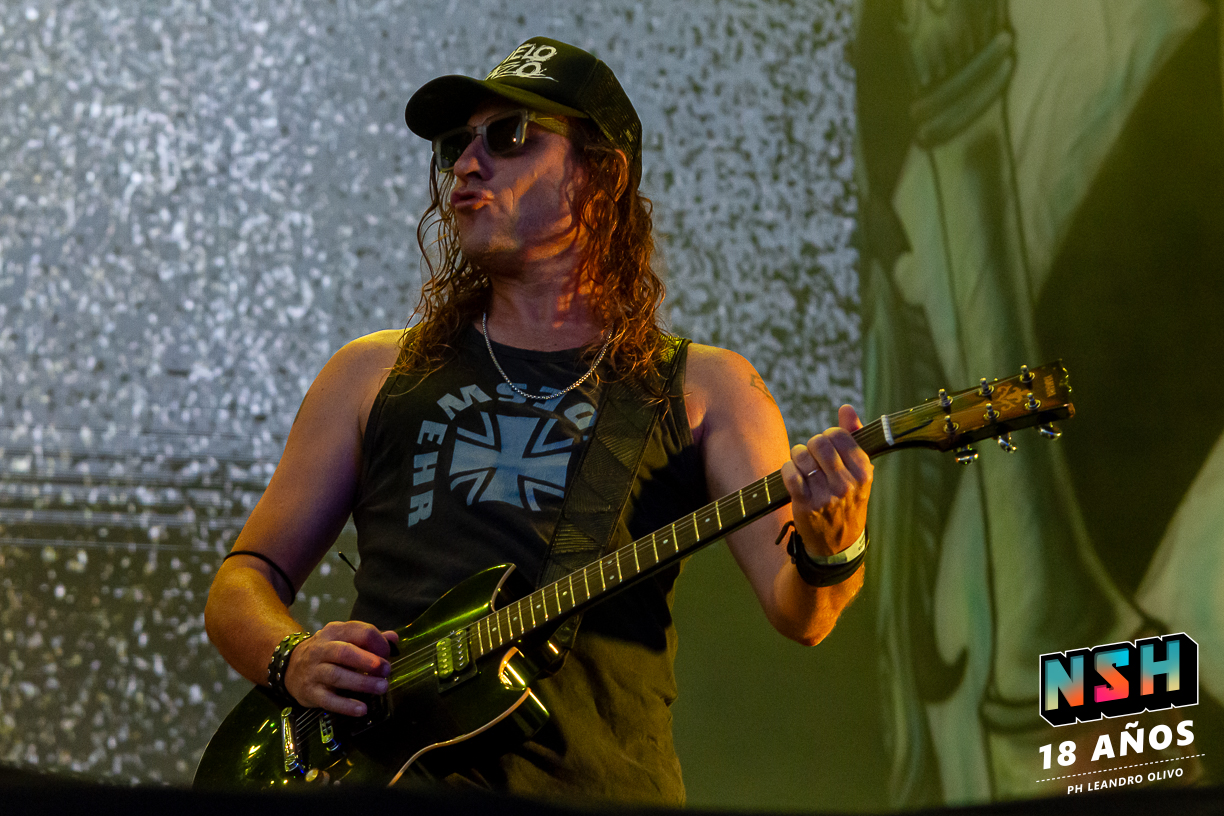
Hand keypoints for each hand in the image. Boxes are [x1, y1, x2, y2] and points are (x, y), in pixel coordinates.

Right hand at [282, 620, 399, 716]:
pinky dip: (346, 706)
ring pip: (336, 675)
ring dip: (361, 682)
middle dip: (368, 661)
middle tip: (386, 670)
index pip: (358, 631)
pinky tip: (361, 709)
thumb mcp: (345, 638)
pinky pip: (328, 700)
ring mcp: (314, 671)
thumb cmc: (327, 652)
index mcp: (335, 631)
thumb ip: (369, 639)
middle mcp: (321, 649)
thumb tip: (393, 639)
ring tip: (381, 688)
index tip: (388, 654)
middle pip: (344, 652)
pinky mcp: (310, 692)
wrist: (290, 666)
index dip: (377, 642)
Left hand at [780, 404, 872, 558]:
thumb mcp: (859, 473)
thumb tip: (846, 408)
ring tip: (802, 466)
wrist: (838, 545)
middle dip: (811, 445)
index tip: (828, 447)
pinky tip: (792, 475)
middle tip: (813, 456)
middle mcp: (847, 484)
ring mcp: (826, 496)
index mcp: (864, 472)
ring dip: (797, 456)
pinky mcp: (805, 505)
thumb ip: (853, 437)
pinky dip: (787, 470)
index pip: (839, 435)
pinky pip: (789, 473)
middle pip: (818, 442)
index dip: (829, 436)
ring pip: (801, 455)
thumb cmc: (848, 501)